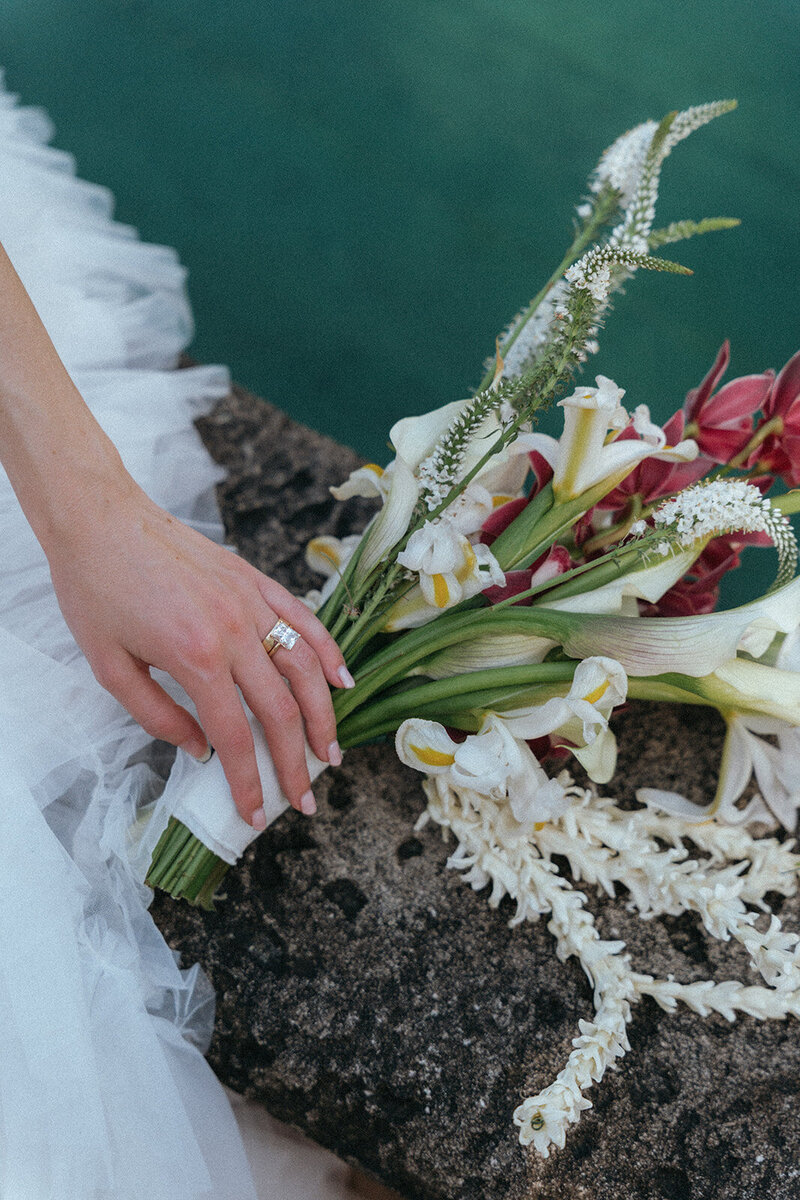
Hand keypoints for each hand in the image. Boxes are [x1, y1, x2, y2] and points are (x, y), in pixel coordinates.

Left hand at [45, 472, 351, 825]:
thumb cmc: (95, 592)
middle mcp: (234, 630)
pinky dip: (328, 652)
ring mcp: (251, 602)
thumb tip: (200, 752)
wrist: (99, 520)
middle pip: (281, 711)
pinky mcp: (256, 580)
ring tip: (331, 751)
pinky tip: (343, 680)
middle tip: (307, 800)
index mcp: (195, 658)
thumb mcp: (109, 668)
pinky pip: (304, 620)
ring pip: (305, 668)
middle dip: (297, 762)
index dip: (250, 781)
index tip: (258, 812)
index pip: (236, 736)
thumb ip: (157, 716)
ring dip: (324, 715)